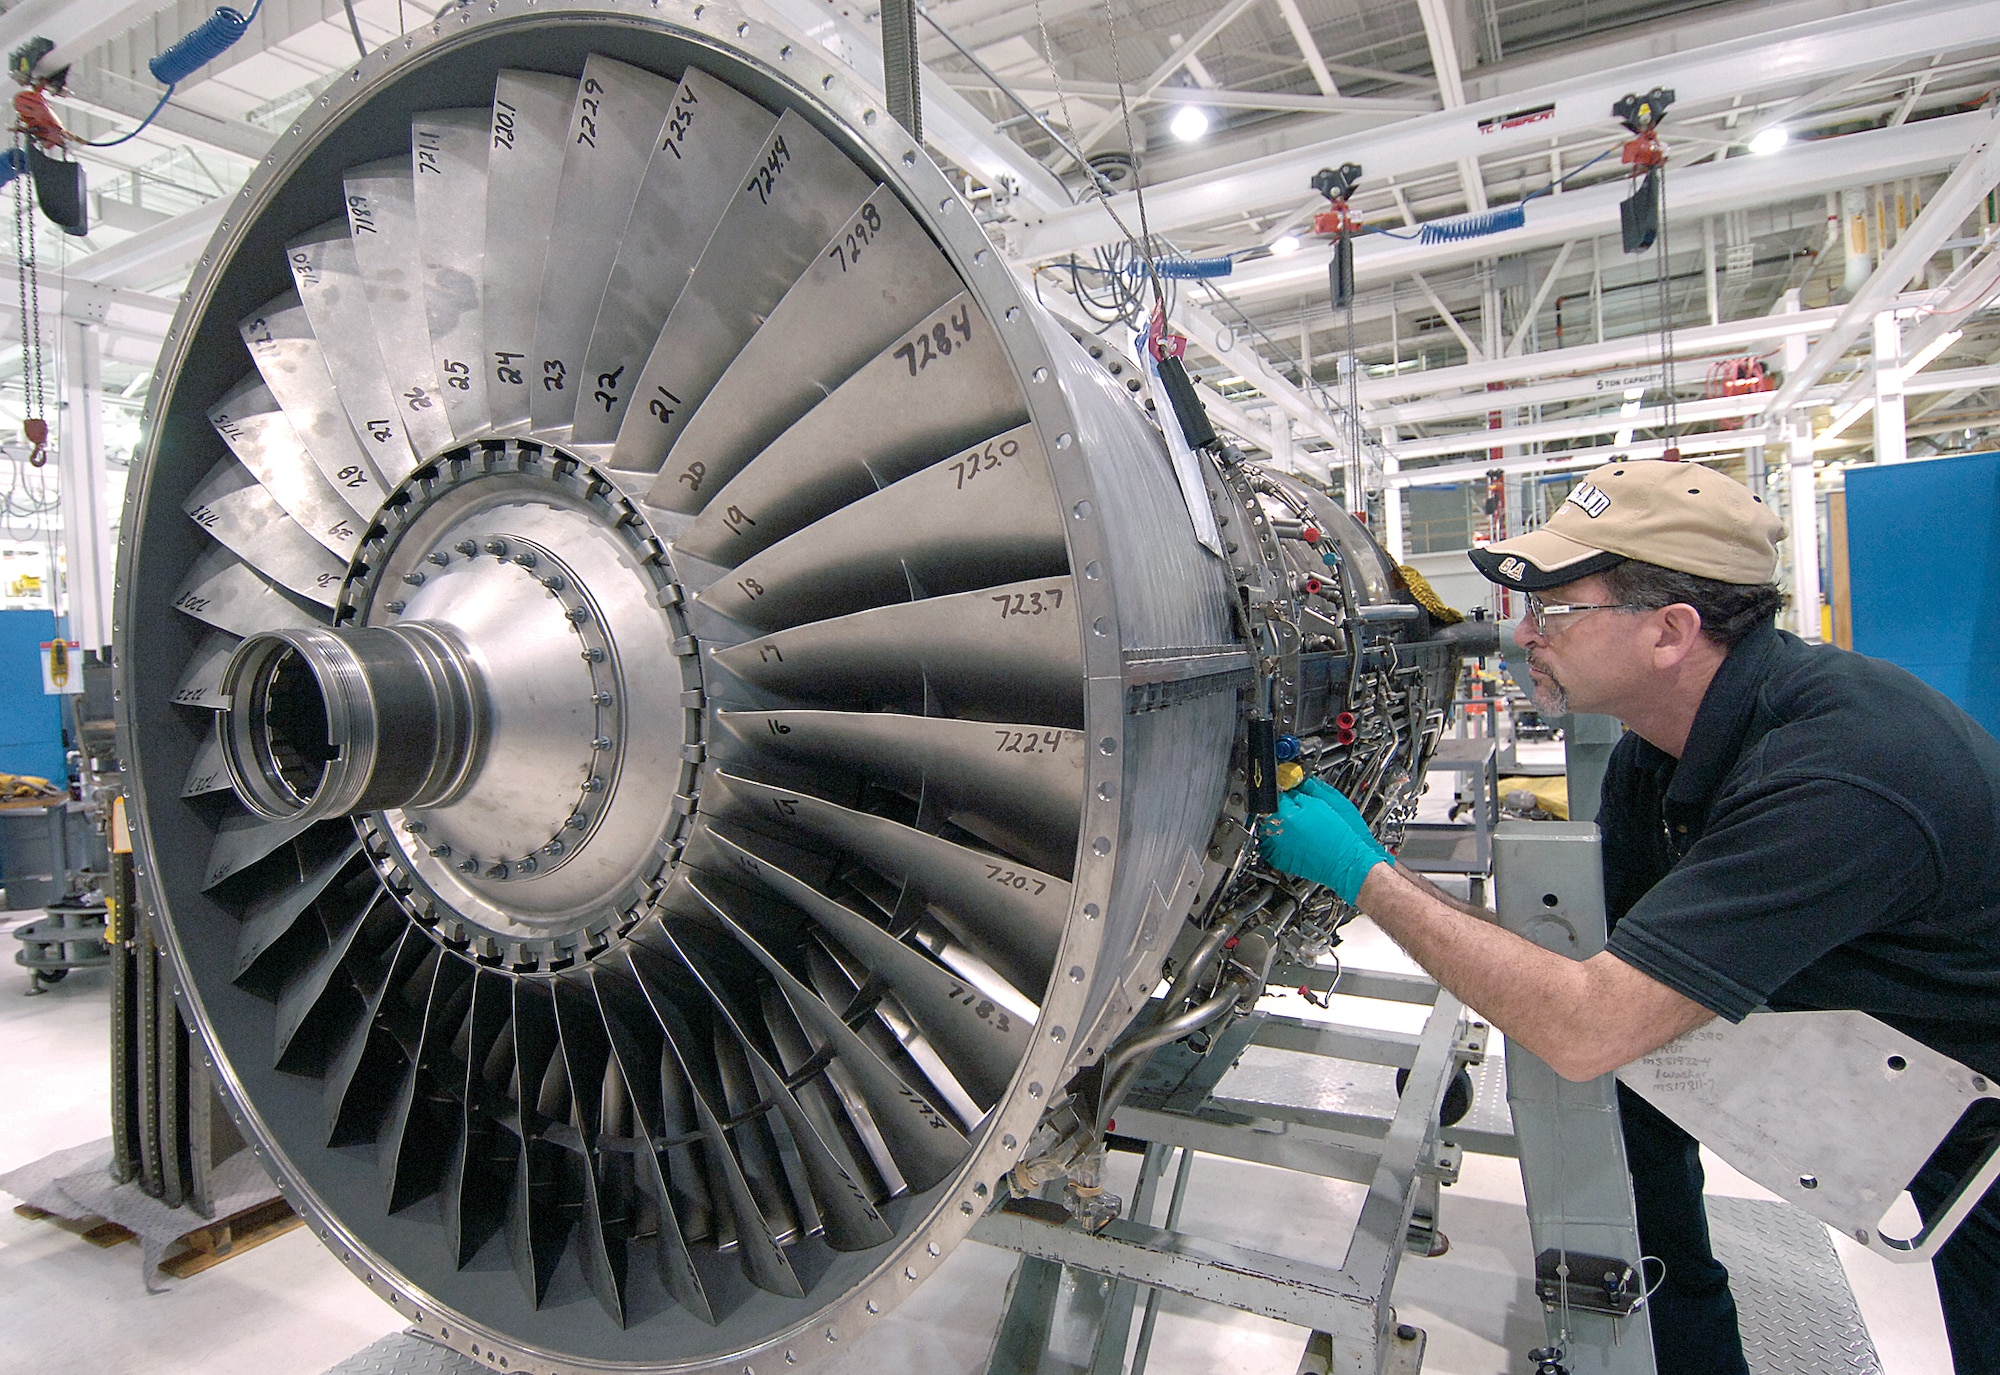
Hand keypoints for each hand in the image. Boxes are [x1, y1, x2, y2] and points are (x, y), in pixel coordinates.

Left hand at [1259, 789, 1392, 903]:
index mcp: (1288, 814)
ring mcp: (1276, 848)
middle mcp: (1278, 832)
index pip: (1277, 793)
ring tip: (1298, 826)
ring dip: (1277, 823)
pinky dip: (1277, 840)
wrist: (1347, 863)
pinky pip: (1270, 845)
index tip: (1290, 789)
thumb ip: (1306, 788)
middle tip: (1296, 809)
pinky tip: (1294, 839)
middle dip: (1280, 807)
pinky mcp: (1279, 860)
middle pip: (1268, 810)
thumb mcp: (1327, 802)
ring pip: (1267, 827)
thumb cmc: (1342, 835)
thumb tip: (1296, 781)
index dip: (1285, 789)